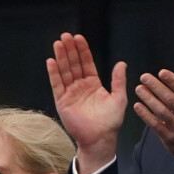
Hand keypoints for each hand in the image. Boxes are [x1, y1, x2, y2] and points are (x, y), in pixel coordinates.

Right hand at [46, 33, 127, 173]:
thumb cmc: (111, 120)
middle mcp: (80, 86)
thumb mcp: (118, 97)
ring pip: (65, 71)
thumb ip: (118, 80)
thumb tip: (122, 63)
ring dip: (61, 57)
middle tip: (66, 36)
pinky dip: (54, 73)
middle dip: (70, 50)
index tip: (79, 38)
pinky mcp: (62, 101)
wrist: (100, 138)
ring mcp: (70, 93)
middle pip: (74, 64)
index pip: (87, 63)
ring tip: (58, 43)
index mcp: (93, 84)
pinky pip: (57, 85)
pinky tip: (52, 61)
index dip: (83, 51)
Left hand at [133, 68, 173, 169]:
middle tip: (144, 77)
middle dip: (157, 87)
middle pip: (171, 100)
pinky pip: (156, 125)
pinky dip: (146, 116)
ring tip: (139, 89)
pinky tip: (138, 106)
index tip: (162, 72)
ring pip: (162, 112)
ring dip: (149, 99)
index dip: (173, 81)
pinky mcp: (169, 138)